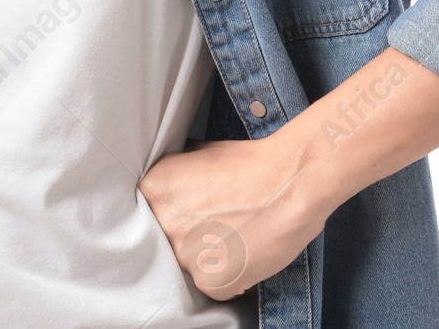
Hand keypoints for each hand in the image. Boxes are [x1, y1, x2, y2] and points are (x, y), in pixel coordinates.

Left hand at [137, 132, 330, 299]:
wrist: (290, 182)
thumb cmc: (251, 164)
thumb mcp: (200, 153)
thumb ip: (176, 175)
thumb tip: (169, 187)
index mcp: (154, 189)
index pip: (149, 212)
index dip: (172, 215)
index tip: (189, 214)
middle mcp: (163, 224)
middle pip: (166, 240)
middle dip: (188, 235)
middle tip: (215, 223)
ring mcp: (186, 256)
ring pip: (189, 265)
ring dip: (208, 256)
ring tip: (235, 235)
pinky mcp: (211, 282)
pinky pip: (212, 285)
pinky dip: (229, 275)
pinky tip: (245, 250)